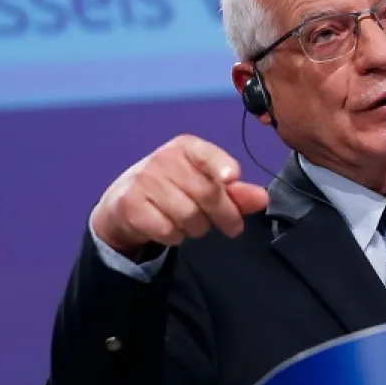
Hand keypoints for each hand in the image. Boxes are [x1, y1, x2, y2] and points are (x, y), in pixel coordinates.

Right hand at [90, 135, 270, 256]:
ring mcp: (144, 181)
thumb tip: (262, 199)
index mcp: (185, 148)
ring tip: (191, 223)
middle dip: (225, 215)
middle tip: (233, 227)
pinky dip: (175, 237)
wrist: (123, 203)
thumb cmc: (173, 189)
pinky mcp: (131, 205)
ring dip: (197, 228)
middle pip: (207, 193)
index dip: (221, 166)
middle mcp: (163, 159)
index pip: (207, 154)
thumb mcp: (204, 184)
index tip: (233, 177)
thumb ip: (235, 192)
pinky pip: (167, 230)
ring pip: (189, 215)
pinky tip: (169, 228)